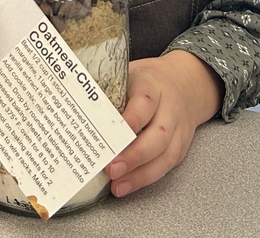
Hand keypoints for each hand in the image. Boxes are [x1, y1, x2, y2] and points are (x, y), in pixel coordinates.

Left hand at [106, 50, 223, 197]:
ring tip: (117, 184)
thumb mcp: (128, 75)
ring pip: (165, 155)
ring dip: (140, 174)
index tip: (114, 133)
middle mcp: (169, 108)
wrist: (184, 84)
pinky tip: (127, 185)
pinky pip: (166, 166)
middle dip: (134, 155)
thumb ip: (108, 90)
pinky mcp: (180, 148)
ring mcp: (177, 130)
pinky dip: (145, 178)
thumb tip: (75, 106)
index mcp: (152, 85)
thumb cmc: (146, 82)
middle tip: (111, 168)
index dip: (131, 118)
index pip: (144, 101)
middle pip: (158, 134)